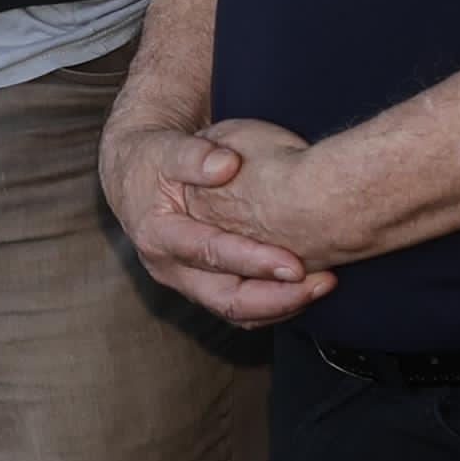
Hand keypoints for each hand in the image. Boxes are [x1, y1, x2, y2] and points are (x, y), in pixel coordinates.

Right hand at [106, 119, 330, 326]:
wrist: (134, 175)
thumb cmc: (153, 158)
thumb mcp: (165, 148)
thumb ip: (193, 155)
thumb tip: (225, 164)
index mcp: (159, 235)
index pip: (209, 254)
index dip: (253, 261)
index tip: (296, 264)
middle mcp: (171, 269)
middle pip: (227, 301)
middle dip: (279, 298)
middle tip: (324, 283)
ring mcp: (188, 282)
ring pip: (239, 311)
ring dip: (283, 304)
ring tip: (324, 285)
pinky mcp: (205, 285)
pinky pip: (244, 308)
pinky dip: (276, 303)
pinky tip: (307, 287)